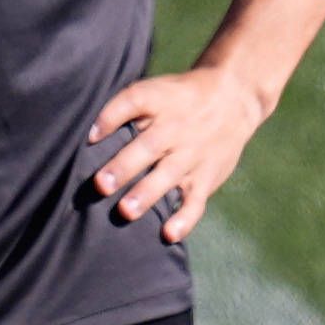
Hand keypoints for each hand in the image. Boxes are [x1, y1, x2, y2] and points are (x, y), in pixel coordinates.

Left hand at [89, 63, 270, 240]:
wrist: (233, 99)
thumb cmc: (180, 99)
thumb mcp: (155, 90)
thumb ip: (123, 109)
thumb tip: (91, 136)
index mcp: (159, 102)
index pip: (134, 102)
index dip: (110, 117)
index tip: (91, 137)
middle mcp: (175, 129)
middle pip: (148, 147)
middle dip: (124, 167)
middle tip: (102, 185)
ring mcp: (193, 155)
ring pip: (169, 175)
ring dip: (147, 194)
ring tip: (126, 211)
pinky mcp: (207, 176)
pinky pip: (196, 200)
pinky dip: (185, 218)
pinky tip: (169, 234)